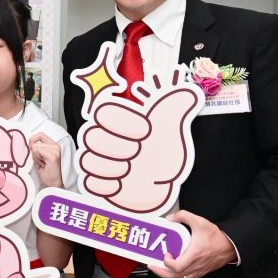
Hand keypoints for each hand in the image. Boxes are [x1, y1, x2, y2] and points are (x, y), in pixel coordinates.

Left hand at [28, 132, 63, 187]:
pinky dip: (37, 160)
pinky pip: (37, 152)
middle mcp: (56, 146)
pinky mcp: (53, 156)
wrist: (54, 184)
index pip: (40, 134)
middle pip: (35, 143)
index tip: (32, 149)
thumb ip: (37, 149)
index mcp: (53, 145)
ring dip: (36, 158)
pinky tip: (43, 165)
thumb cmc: (47, 172)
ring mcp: (55, 150)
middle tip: (41, 162)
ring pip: (35, 148)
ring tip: (43, 164)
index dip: (32, 141)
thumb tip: (29, 144)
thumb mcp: (40, 157)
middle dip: (34, 154)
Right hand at [77, 78, 198, 213]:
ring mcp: (97, 162)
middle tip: (138, 151)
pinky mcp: (95, 184)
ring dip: (116, 167)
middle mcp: (102, 140)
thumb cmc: (161, 157)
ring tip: (131, 169)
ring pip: (88, 160)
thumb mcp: (170, 131)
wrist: (159, 184)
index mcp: (116, 122)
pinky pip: (91, 183)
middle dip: (120, 146)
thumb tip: (188, 92)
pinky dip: (110, 185)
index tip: (146, 130)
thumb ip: (173, 110)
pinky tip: (123, 183)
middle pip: (91, 136)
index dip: (124, 120)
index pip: (103, 111)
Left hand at [148, 209, 237, 277]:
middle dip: (160, 273)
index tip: (165, 254)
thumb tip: (170, 218)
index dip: (167, 263)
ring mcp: (199, 271)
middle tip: (153, 266)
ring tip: (160, 269)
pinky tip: (172, 270)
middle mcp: (196, 266)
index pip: (177, 267)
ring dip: (167, 277)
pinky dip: (176, 277)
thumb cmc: (217, 236)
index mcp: (194, 255)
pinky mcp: (201, 272)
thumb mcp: (199, 221)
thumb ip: (183, 216)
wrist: (231, 245)